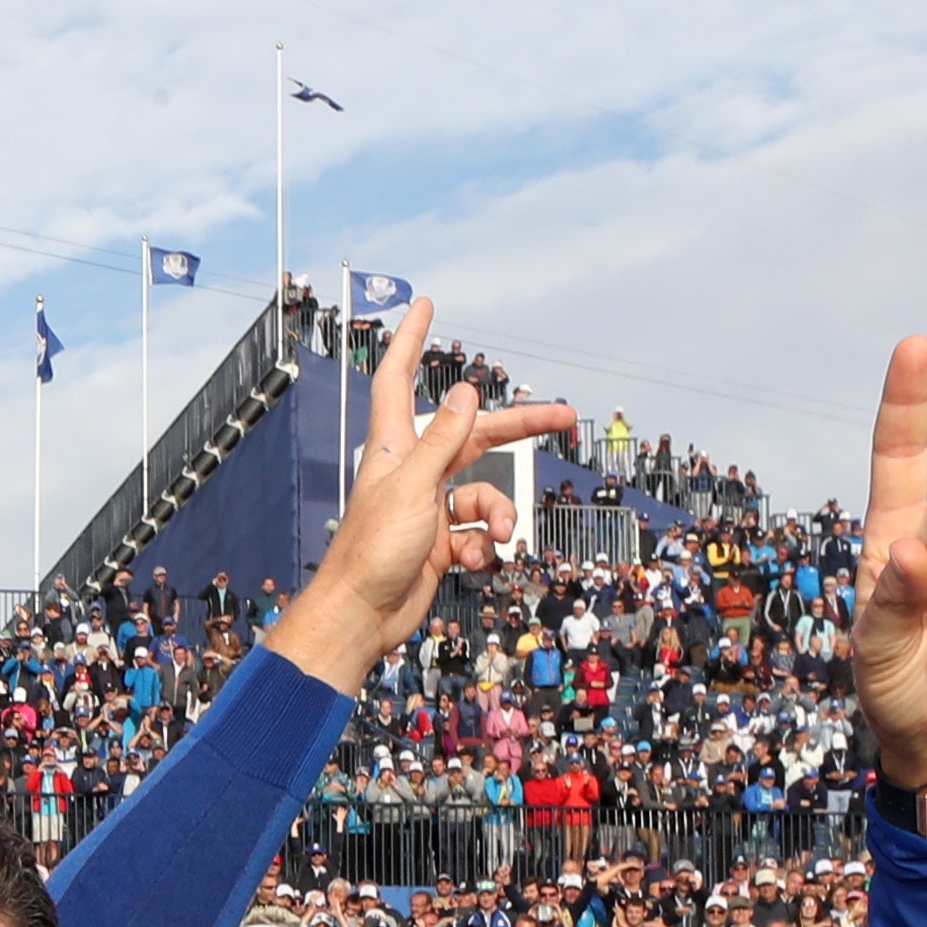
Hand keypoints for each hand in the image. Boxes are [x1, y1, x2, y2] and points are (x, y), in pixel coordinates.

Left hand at [261, 301, 577, 695]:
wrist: (362, 619)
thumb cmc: (372, 554)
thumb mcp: (413, 489)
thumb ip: (442, 441)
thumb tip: (466, 392)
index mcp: (395, 449)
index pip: (397, 379)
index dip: (409, 341)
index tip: (424, 307)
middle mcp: (413, 472)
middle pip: (474, 435)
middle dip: (519, 427)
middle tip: (564, 416)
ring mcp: (428, 509)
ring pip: (485, 494)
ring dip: (499, 514)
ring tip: (497, 536)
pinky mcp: (440, 544)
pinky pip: (479, 534)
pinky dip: (483, 548)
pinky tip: (472, 561)